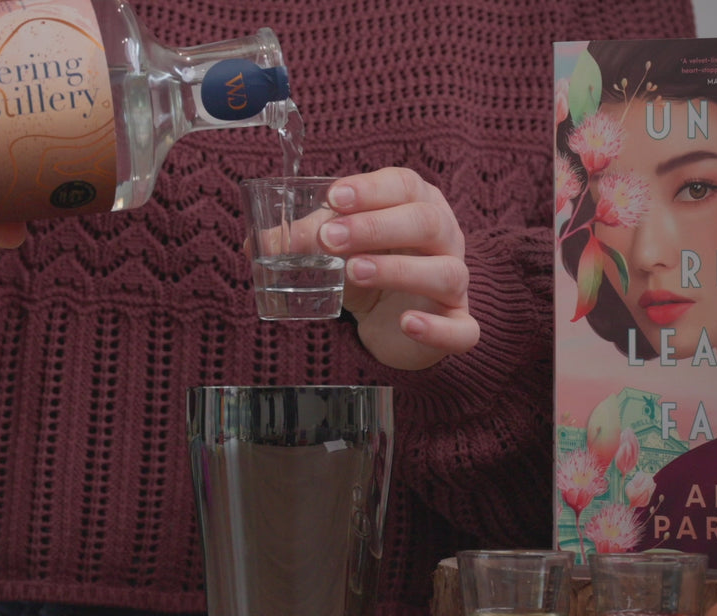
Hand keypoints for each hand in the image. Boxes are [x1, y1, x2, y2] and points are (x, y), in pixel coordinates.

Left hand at [318, 168, 478, 369]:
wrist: (393, 320)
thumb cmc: (370, 266)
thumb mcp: (337, 248)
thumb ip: (302, 241)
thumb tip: (254, 244)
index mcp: (419, 205)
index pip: (404, 185)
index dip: (370, 189)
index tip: (333, 198)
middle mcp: (446, 239)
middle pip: (426, 222)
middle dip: (377, 227)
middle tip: (330, 239)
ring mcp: (456, 284)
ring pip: (445, 272)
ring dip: (399, 271)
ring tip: (354, 272)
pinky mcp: (459, 325)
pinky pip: (461, 329)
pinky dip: (436, 328)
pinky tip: (406, 323)